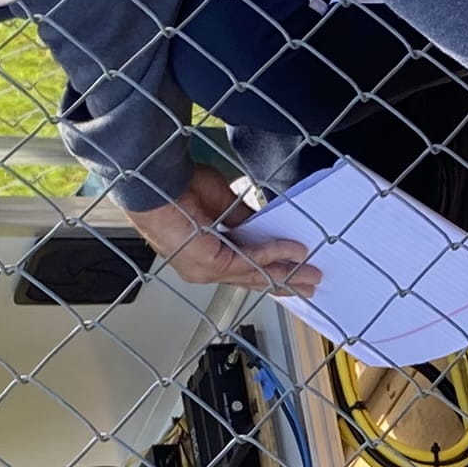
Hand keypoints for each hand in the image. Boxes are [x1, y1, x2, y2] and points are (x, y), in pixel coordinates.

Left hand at [126, 163, 319, 295]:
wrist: (156, 182)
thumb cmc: (176, 187)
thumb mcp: (220, 204)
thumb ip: (241, 220)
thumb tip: (263, 226)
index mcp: (204, 254)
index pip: (242, 268)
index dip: (270, 270)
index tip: (294, 270)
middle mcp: (203, 268)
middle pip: (252, 278)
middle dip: (284, 281)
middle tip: (310, 285)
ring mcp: (205, 270)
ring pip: (254, 274)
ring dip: (287, 272)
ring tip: (311, 274)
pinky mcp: (209, 264)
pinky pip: (249, 261)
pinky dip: (273, 254)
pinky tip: (292, 252)